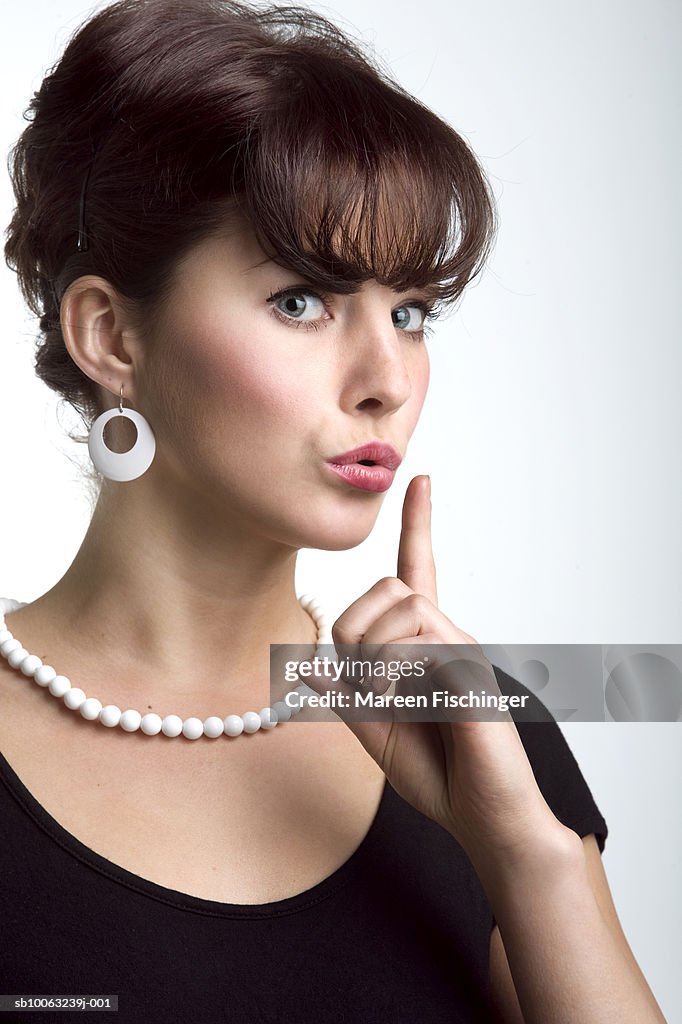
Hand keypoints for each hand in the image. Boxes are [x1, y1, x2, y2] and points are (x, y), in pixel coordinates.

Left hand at [327, 475, 566, 868]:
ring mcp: (462, 648)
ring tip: (387, 698)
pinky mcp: (471, 667)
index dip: (418, 522)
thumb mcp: (373, 731)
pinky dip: (391, 671)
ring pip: (401, 605)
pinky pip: (418, 640)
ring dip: (373, 653)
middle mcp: (446, 635)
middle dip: (355, 631)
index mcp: (423, 644)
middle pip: (386, 588)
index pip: (418, 569)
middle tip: (366, 687)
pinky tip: (403, 702)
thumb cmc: (436, 773)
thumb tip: (307, 667)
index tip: (420, 478)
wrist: (483, 817)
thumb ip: (346, 695)